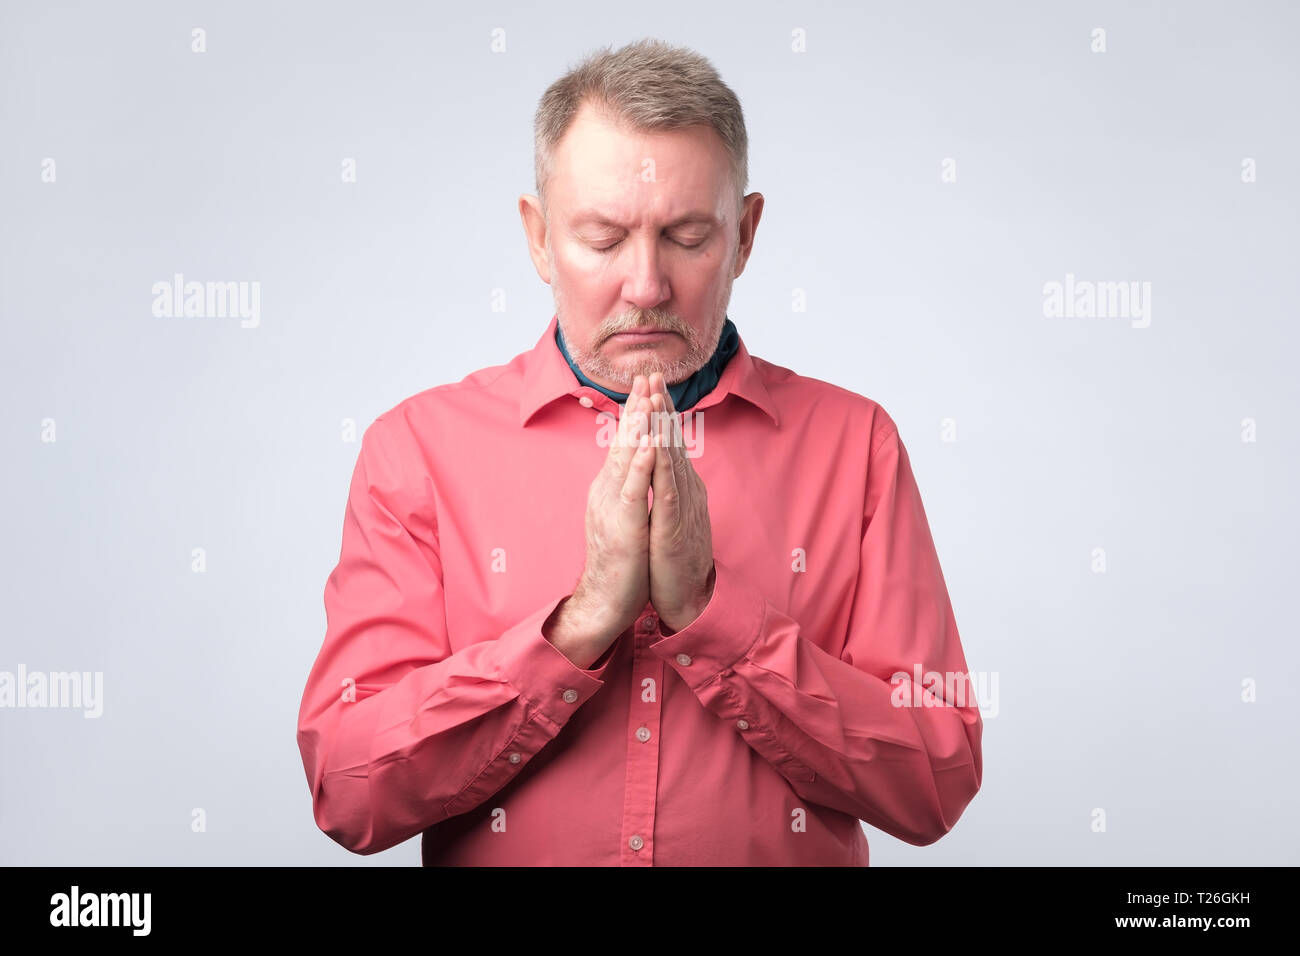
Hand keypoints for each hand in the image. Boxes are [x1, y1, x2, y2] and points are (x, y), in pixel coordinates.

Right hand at [544, 375, 656, 667]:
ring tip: (649, 396)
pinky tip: (650, 442)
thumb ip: (629, 490)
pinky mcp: (622, 524)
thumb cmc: (620, 563)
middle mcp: (607, 490)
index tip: (647, 385)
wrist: (605, 600)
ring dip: (639, 425)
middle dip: (638, 407)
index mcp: (611, 488)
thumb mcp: (626, 517)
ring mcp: (612, 505)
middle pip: (625, 441)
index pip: (626, 443)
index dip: (637, 413)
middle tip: (647, 374)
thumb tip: (635, 468)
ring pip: (627, 457)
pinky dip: (642, 463)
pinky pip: (633, 488)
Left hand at [646, 372, 715, 633]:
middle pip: (671, 441)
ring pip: (672, 459)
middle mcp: (683, 489)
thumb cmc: (674, 558)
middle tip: (653, 374)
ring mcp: (681, 506)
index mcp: (677, 486)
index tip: (649, 383)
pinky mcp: (675, 525)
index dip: (659, 412)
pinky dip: (662, 466)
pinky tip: (655, 446)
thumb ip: (666, 487)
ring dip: (664, 428)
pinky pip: (668, 490)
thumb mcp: (667, 514)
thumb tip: (661, 464)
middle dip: (662, 407)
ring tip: (656, 398)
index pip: (666, 442)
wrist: (685, 597)